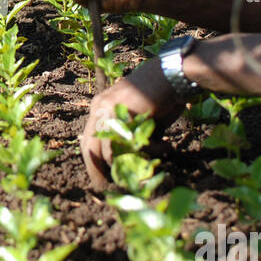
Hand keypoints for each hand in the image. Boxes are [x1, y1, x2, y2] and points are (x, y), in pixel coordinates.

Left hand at [80, 58, 185, 188]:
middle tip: (113, 186)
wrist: (173, 74)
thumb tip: (127, 168)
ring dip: (135, 160)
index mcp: (99, 108)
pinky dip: (152, 148)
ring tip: (156, 158)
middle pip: (91, 148)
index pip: (88, 142)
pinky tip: (166, 145)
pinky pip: (133, 141)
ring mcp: (110, 107)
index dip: (93, 164)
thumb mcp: (138, 122)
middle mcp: (99, 107)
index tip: (102, 181)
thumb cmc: (160, 98)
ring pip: (111, 148)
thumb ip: (128, 140)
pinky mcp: (125, 109)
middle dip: (99, 171)